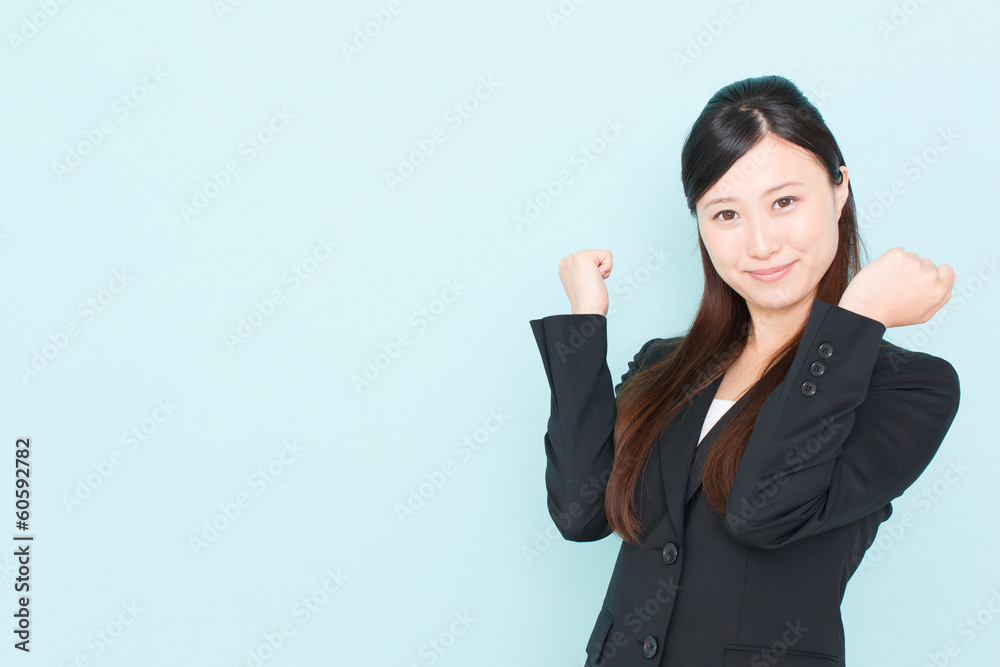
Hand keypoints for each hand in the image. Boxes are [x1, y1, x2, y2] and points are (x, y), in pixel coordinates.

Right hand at [558, 249, 612, 315]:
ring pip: (602, 256)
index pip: (590, 261)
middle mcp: (567, 260)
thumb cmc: (588, 303)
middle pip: (596, 257)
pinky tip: (596, 278)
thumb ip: (584, 274)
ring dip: (603, 271)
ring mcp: (573, 258)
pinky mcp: (583, 257)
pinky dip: (607, 268)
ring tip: (591, 283)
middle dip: (599, 271)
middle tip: (590, 285)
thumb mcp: (582, 284)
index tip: (586, 286)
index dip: (594, 274)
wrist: (587, 310)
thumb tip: (593, 273)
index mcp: (565, 267)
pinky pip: (607, 254)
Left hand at [838, 247, 955, 327]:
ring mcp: (913, 263)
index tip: (918, 283)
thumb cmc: (892, 314)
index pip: (947, 270)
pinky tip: (883, 275)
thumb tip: (954, 276)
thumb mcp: (923, 313)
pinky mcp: (897, 255)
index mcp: (940, 290)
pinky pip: (898, 253)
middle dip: (915, 272)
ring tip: (889, 284)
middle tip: (899, 288)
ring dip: (902, 267)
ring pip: (912, 258)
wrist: (864, 310)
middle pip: (927, 263)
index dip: (933, 275)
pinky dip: (890, 261)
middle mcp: (930, 275)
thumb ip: (942, 295)